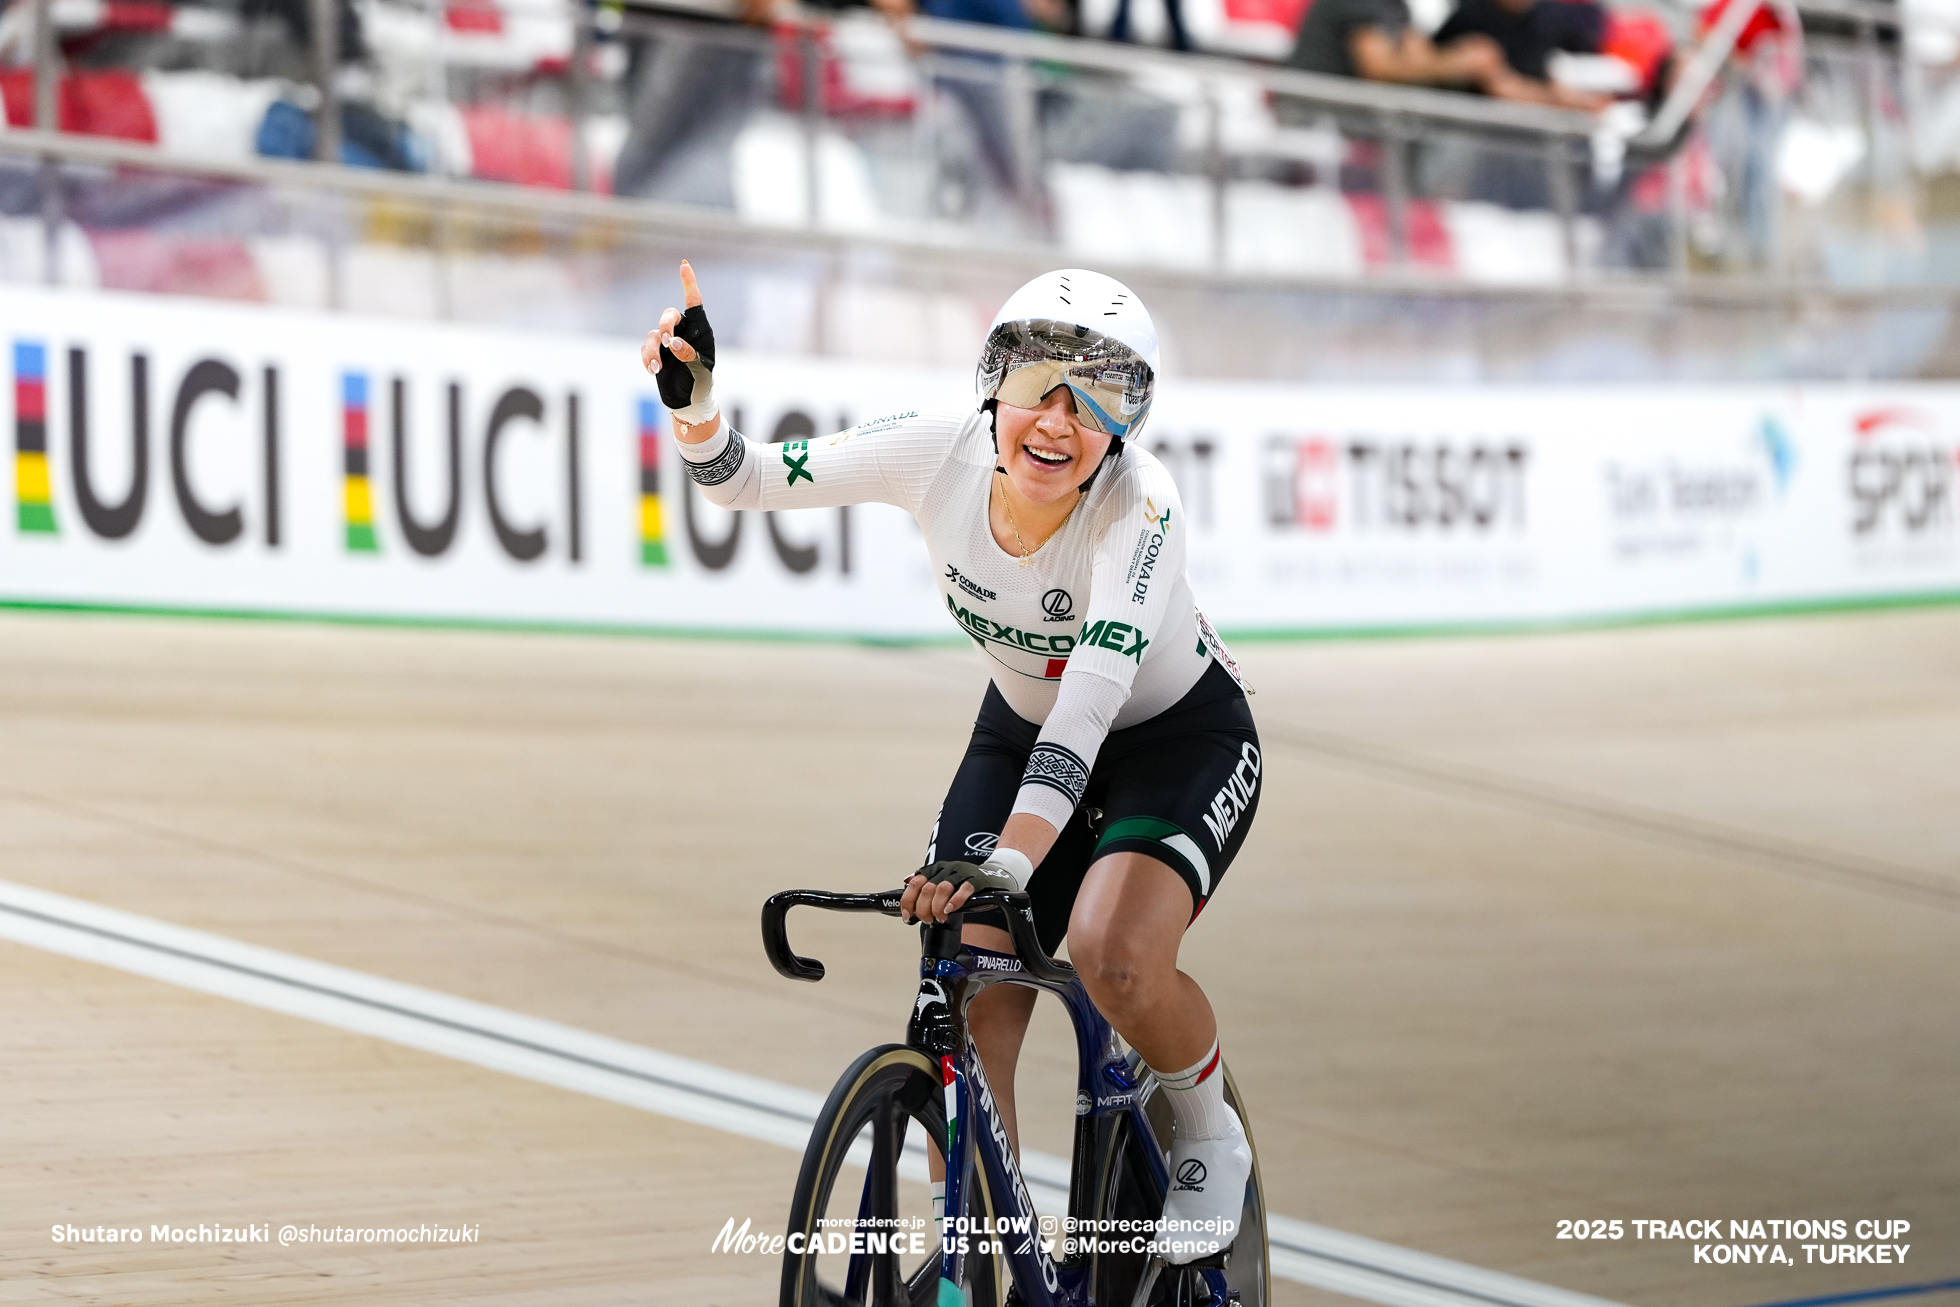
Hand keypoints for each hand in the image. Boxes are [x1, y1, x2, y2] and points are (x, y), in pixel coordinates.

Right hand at [640, 261, 717, 427]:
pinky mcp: (656, 353)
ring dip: (654, 350)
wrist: (688, 403)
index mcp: (701, 332)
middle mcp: (684, 332)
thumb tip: (673, 343)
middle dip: (666, 326)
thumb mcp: (701, 372)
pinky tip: (652, 370)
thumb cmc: (701, 385)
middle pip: (669, 315)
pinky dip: (647, 358)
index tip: (684, 265)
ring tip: (658, 367)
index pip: (694, 303)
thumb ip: (689, 356)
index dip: (689, 284)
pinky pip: (646, 348)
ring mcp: (668, 342)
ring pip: (654, 334)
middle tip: (668, 343)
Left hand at [899, 860, 1018, 923]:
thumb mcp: (944, 880)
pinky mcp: (976, 879)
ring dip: (938, 907)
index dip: (909, 901)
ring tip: (941, 917)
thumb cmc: (966, 882)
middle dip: (924, 909)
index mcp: (936, 869)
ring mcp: (962, 873)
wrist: (995, 874)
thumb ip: (927, 884)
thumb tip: (906, 885)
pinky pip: (964, 889)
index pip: (915, 883)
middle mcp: (947, 869)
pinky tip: (951, 909)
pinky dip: (955, 901)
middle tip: (929, 919)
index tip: (908, 916)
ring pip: (942, 889)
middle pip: (927, 889)